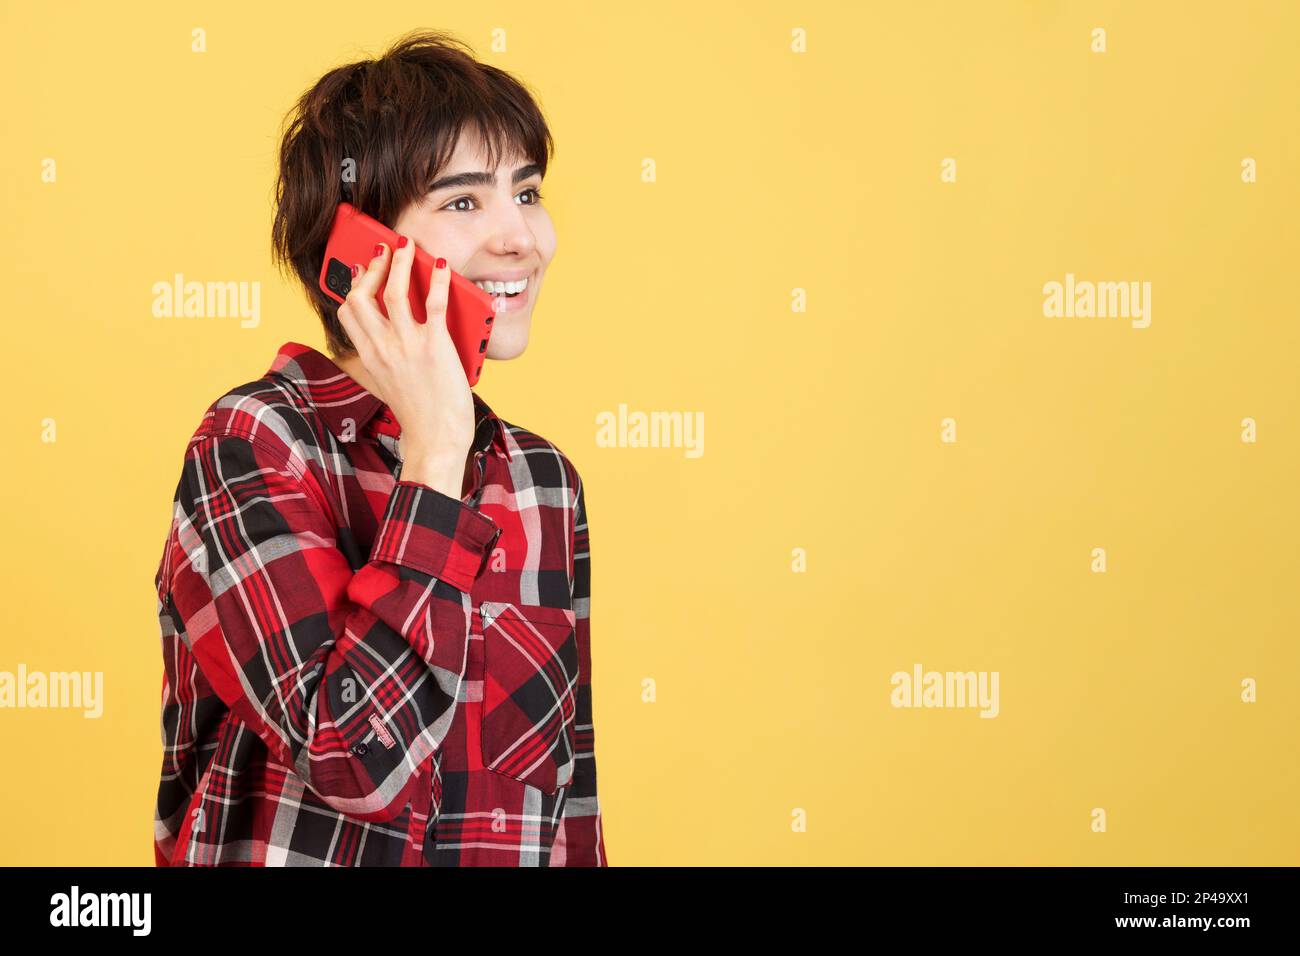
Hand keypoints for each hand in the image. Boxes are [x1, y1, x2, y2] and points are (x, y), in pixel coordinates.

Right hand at [336, 236, 474, 491]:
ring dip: (398, 262)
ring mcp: (406, 345)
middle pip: (360, 296)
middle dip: (370, 268)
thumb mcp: (390, 384)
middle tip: (383, 253)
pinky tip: (441, 266)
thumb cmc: (419, 415)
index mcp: (368, 358)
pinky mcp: (434, 346)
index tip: (360, 271)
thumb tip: (394, 333)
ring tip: (406, 247)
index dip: (351, 286)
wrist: (436, 440)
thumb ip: (386, 359)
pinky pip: (434, 302)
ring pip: (392, 290)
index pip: (347, 313)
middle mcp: (381, 348)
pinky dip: (437, 278)